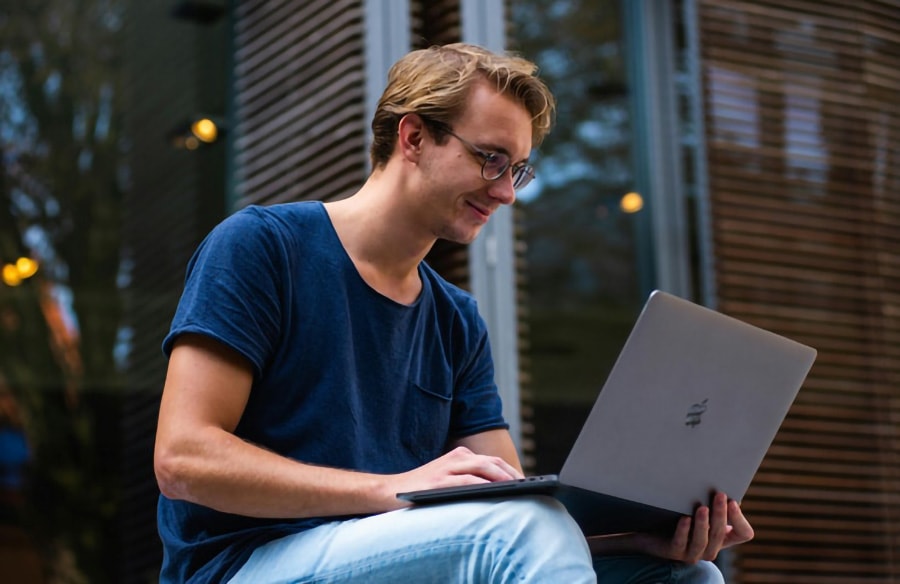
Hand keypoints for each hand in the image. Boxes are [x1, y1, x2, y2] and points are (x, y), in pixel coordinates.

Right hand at [384, 446, 523, 508]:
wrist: (389, 491)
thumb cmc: (422, 489)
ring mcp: (447, 468)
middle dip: (512, 474)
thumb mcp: (447, 478)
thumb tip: (498, 490)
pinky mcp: (439, 481)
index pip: (492, 461)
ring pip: (483, 468)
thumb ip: (468, 478)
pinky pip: (466, 480)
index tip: (525, 483)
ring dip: (502, 478)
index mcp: (459, 455)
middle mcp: (455, 458)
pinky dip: (483, 485)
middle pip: (492, 462)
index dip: (510, 471)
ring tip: (516, 488)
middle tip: (527, 486)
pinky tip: (494, 491)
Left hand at [633, 492, 753, 562]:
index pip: (743, 533)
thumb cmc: (679, 516)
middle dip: (720, 514)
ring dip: (703, 524)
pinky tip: (685, 518)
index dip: (740, 519)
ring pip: (702, 541)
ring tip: (702, 507)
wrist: (650, 531)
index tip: (733, 501)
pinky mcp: (673, 552)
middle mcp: (710, 548)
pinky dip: (684, 531)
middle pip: (720, 534)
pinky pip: (680, 543)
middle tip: (720, 495)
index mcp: (721, 537)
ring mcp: (692, 553)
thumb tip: (724, 482)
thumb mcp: (699, 508)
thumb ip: (712, 501)